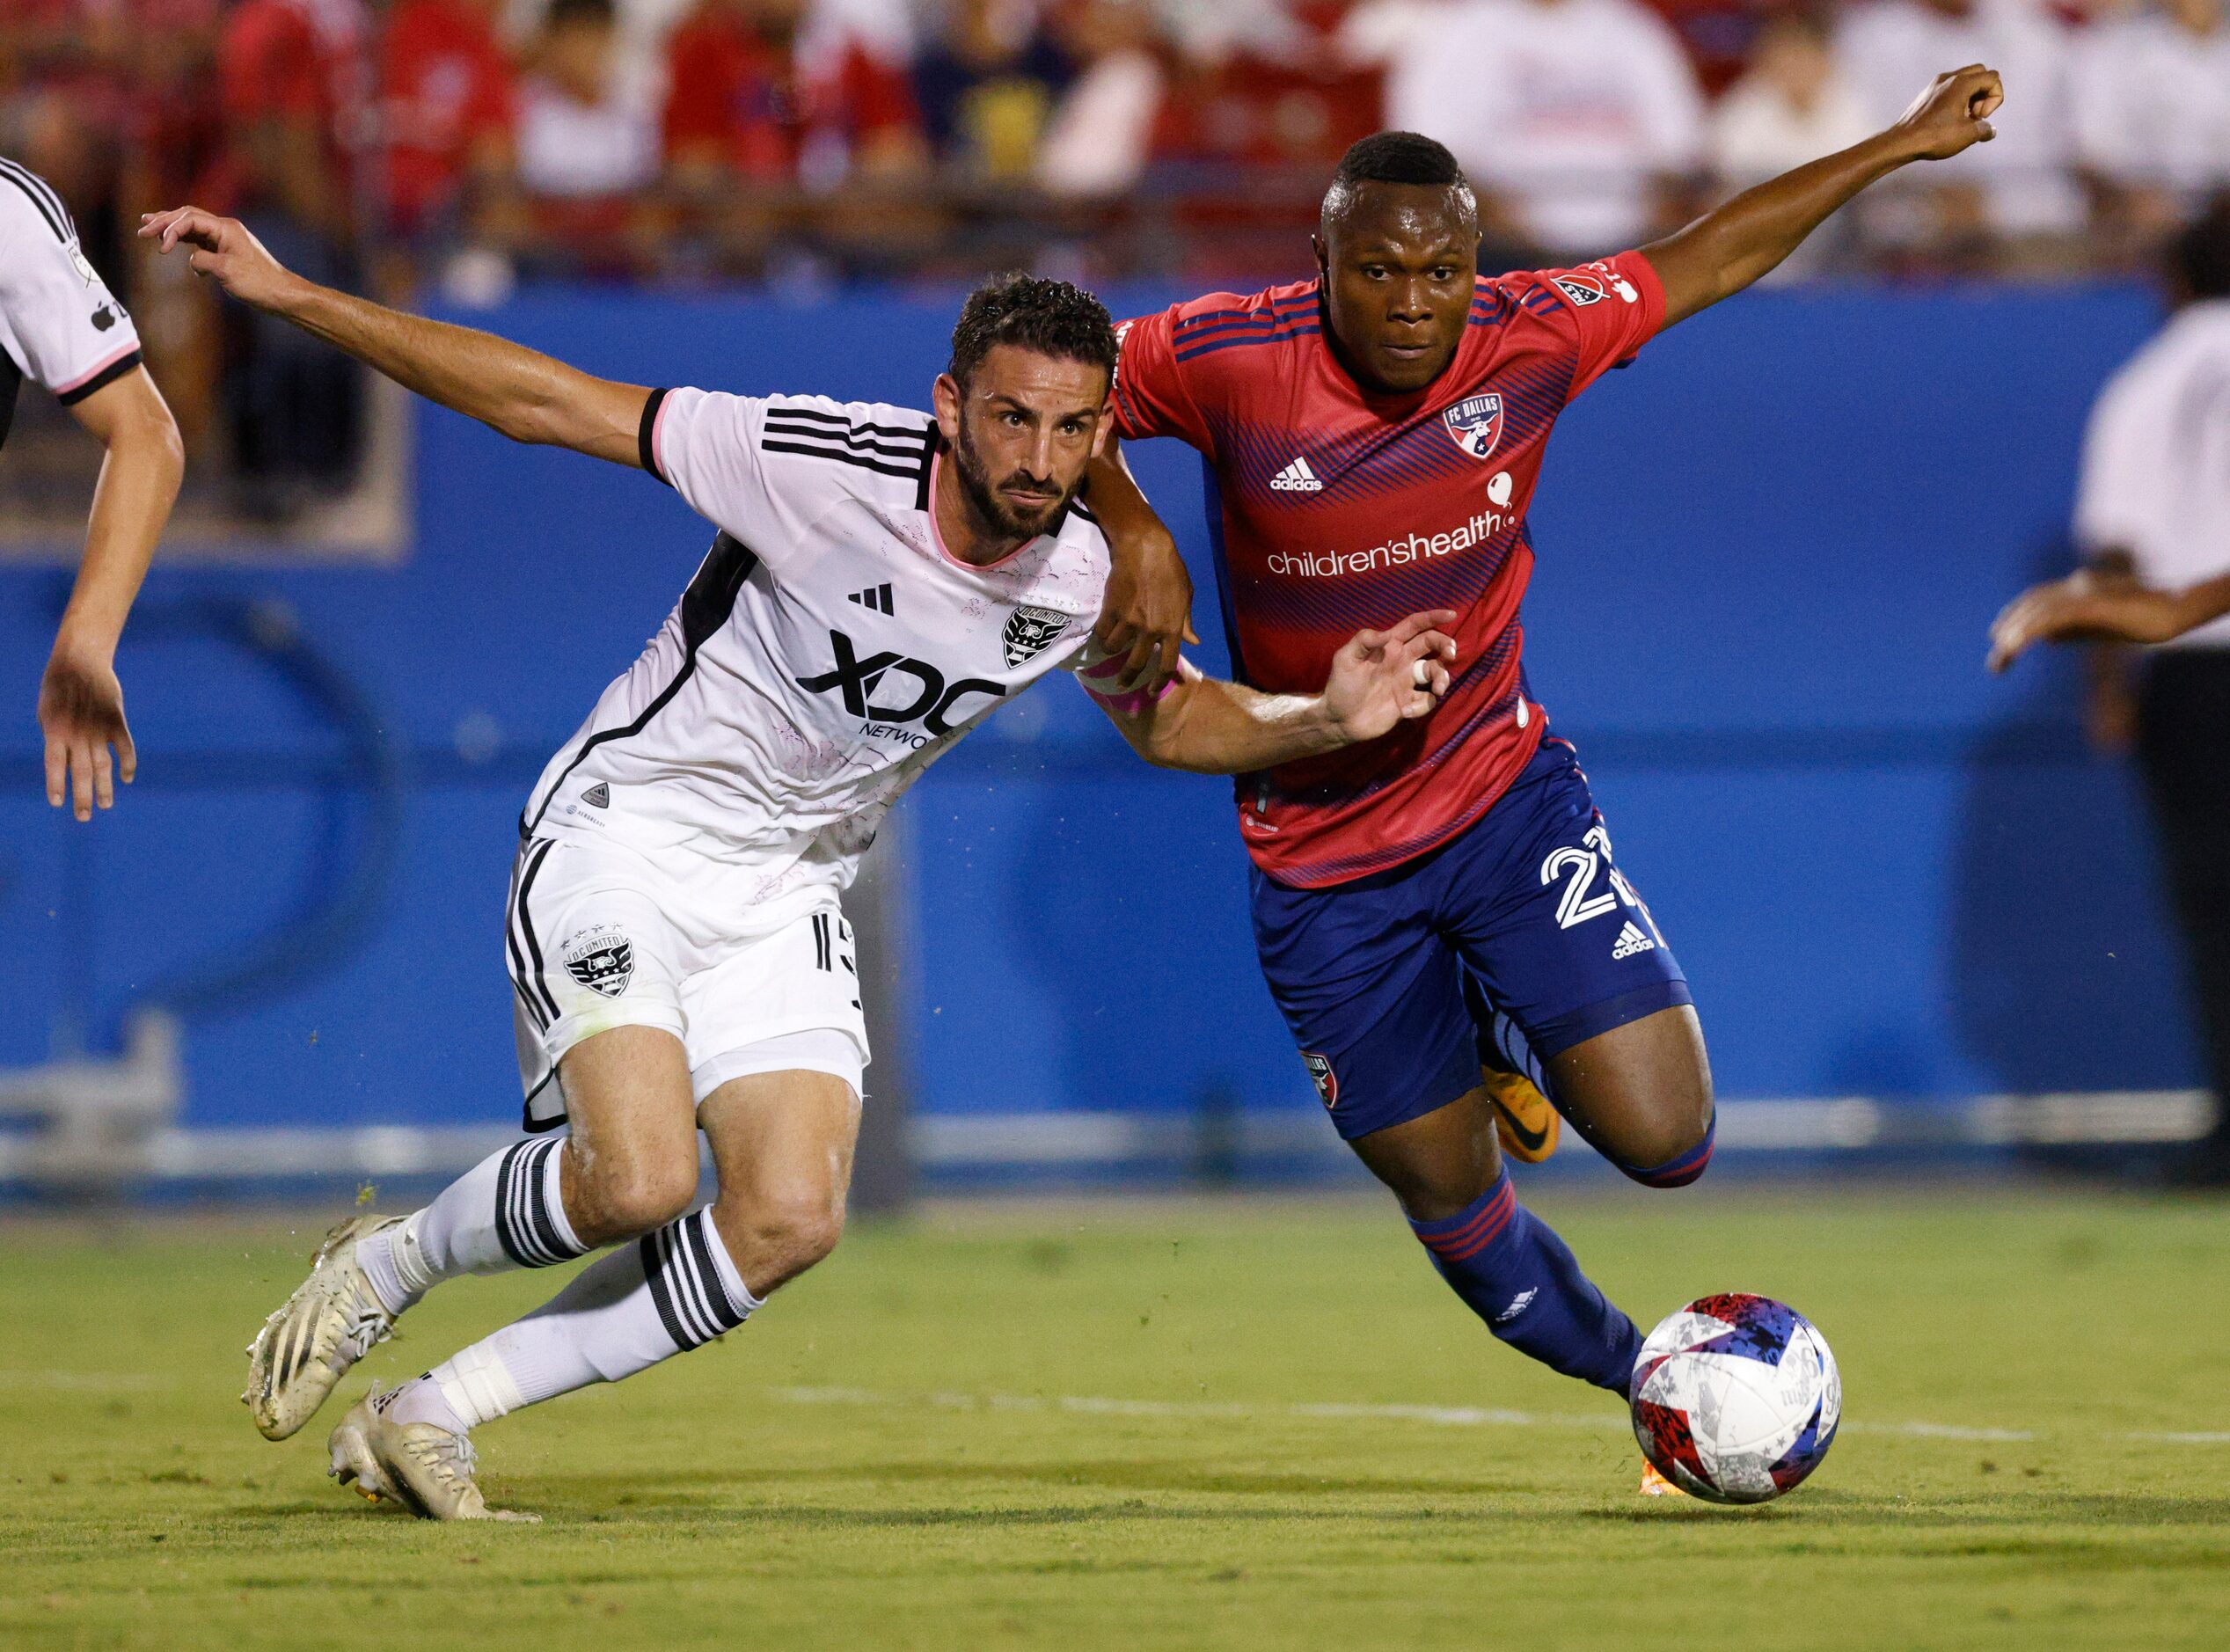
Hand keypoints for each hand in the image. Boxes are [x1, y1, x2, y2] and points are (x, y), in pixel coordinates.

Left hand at [39, 643, 135, 820]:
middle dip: (82, 797)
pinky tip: (126, 779)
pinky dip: (127, 764)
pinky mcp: (116, 722)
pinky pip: (125, 749)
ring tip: (105, 805)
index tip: (57, 803)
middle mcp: (77, 734)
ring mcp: (98, 729)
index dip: (56, 785)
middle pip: (81, 772)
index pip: (54, 765)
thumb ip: (55, 738)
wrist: (80, 661)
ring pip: (103, 765)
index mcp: (55, 731)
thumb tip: (63, 764)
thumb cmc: (58, 687)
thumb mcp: (47, 712)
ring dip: (104, 787)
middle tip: (83, 817)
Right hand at [137, 207, 300, 310]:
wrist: (282, 294)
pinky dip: (185, 242)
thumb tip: (192, 260)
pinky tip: (173, 246)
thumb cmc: (259, 283)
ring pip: (193, 227)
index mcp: (226, 228)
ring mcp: (226, 239)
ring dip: (172, 228)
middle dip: (164, 221)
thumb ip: (203, 261)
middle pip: (188, 217)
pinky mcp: (227, 251)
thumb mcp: (227, 272)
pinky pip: (200, 240)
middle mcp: (225, 228)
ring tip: (150, 228)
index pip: (190, 219)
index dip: (170, 229)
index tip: (161, 249)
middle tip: (142, 227)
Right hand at [1094, 525, 1197, 694]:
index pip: (1168, 664)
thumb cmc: (1170, 569)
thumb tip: (1193, 642)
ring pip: (1114, 648)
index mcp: (1172, 628)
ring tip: (1111, 645)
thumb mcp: (1185, 596)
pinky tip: (1103, 631)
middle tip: (1122, 683)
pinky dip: (1101, 634)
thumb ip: (1186, 622)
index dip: (1159, 681)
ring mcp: (1129, 621)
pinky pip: (1102, 632)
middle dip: (1127, 678)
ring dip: (1111, 649)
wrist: (1145, 548)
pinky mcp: (1111, 610)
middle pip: (1136, 664)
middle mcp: (1151, 629)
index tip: (1152, 690)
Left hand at [1323, 610, 1457, 742]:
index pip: (1415, 626)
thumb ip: (1363, 641)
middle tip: (1450, 654)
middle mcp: (1403, 661)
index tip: (1451, 614)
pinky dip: (1421, 706)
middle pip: (1432, 644)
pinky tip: (1404, 712)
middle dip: (1446, 645)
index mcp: (1391, 646)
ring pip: (1436, 672)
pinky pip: (1427, 700)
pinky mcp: (1409, 703)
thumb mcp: (1345, 658)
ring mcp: (1407, 682)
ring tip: (1438, 689)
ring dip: (1443, 678)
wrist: (1338, 719)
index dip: (1433, 617)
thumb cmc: (1340, 685)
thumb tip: (1386, 635)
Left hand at [1893, 65, 2003, 161]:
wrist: (1901, 142)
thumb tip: (1990, 131)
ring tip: (1963, 119)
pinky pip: (1951, 88)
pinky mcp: (1927, 93)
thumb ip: (1985, 129)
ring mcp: (1936, 84)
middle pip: (1980, 73)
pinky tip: (1950, 120)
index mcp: (1961, 82)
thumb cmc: (1933, 136)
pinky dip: (1958, 99)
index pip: (1993, 77)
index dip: (1995, 98)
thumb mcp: (1967, 135)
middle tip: (1975, 114)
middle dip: (1985, 93)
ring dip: (1972, 97)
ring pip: (1965, 80)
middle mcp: (1949, 77)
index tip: (1981, 116)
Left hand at [1987, 570, 2186, 671]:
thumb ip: (2073, 630)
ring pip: (2040, 611)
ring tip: (2001, 659)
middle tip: (1996, 664)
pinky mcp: (2093, 603)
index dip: (2016, 615)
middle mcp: (2077, 585)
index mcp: (2079, 587)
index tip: (1998, 636)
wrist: (2174, 611)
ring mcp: (2085, 591)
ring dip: (2016, 636)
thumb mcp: (2100, 626)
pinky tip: (2017, 646)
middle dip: (2009, 631)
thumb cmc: (2143, 618)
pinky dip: (2032, 630)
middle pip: (2033, 605)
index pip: (2038, 598)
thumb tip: (2046, 639)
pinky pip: (2055, 616)